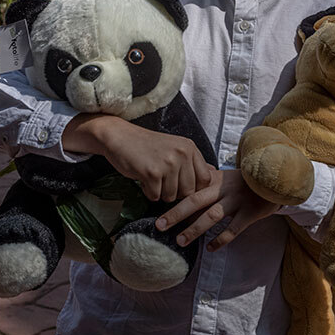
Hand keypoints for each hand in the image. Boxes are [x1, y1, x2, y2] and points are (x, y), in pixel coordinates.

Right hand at [63, 114, 213, 201]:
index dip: (194, 189)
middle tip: (162, 181)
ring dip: (160, 192)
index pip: (205, 180)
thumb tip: (215, 175)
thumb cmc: (147, 146)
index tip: (181, 187)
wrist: (119, 137)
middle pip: (189, 192)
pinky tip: (143, 179)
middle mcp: (182, 154)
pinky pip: (156, 196)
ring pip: (171, 196)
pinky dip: (148, 192)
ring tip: (152, 177)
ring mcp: (168, 163)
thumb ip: (193, 163)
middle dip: (175, 193)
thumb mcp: (175, 148)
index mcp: (190, 148)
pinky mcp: (152, 173)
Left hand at [155, 168, 279, 250]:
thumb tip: (184, 178)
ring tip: (180, 241)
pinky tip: (209, 249)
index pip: (190, 187)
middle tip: (159, 226)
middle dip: (176, 213)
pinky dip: (220, 240)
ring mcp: (237, 201)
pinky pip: (233, 229)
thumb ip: (207, 178)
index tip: (156, 205)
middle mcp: (224, 189)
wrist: (278, 178)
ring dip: (194, 229)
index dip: (173, 196)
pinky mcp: (250, 213)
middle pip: (195, 200)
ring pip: (212, 216)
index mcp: (216, 179)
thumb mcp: (227, 175)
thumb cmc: (247, 181)